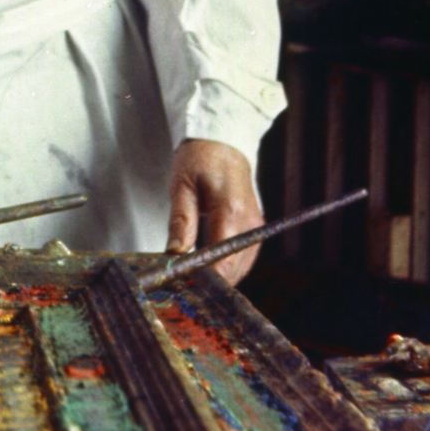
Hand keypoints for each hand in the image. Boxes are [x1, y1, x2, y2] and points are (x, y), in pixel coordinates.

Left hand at [166, 137, 264, 283]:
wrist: (223, 144)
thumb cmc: (200, 159)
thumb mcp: (182, 185)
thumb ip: (181, 221)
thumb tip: (175, 253)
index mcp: (230, 211)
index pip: (221, 259)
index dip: (203, 278)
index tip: (183, 286)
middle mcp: (249, 224)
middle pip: (232, 269)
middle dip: (208, 282)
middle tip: (181, 286)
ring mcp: (255, 228)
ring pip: (240, 268)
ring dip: (217, 277)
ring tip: (191, 280)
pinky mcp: (254, 230)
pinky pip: (242, 259)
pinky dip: (226, 267)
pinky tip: (207, 268)